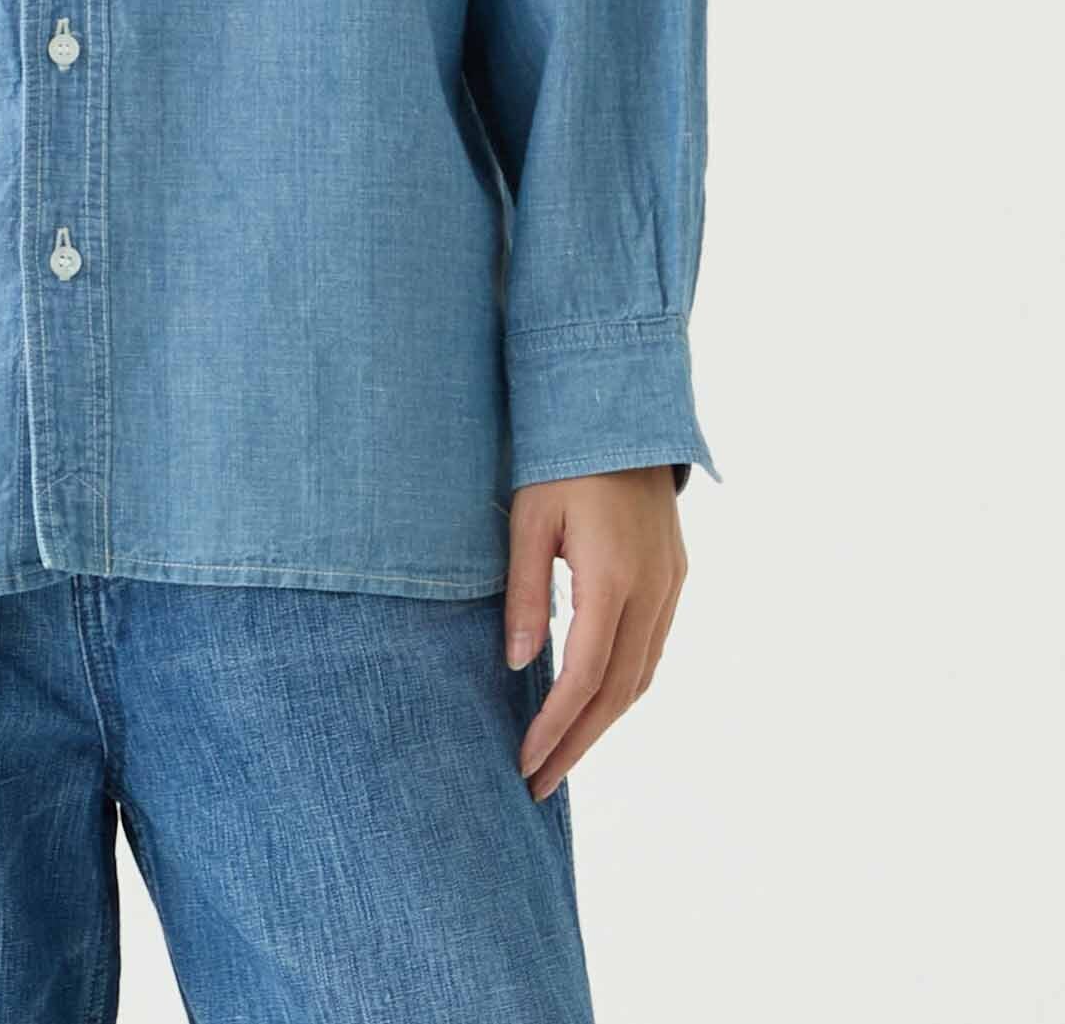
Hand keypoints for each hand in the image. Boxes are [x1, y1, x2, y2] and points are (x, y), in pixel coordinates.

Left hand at [503, 467, 685, 800]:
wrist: (622, 410)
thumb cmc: (563, 459)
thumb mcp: (529, 518)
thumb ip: (525, 593)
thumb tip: (518, 665)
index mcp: (613, 577)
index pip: (585, 677)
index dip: (555, 727)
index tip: (525, 762)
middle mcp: (653, 591)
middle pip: (619, 693)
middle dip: (578, 744)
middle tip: (539, 784)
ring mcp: (672, 586)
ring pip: (642, 677)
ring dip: (603, 723)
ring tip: (562, 755)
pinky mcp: (676, 578)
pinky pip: (653, 650)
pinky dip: (623, 687)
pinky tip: (594, 704)